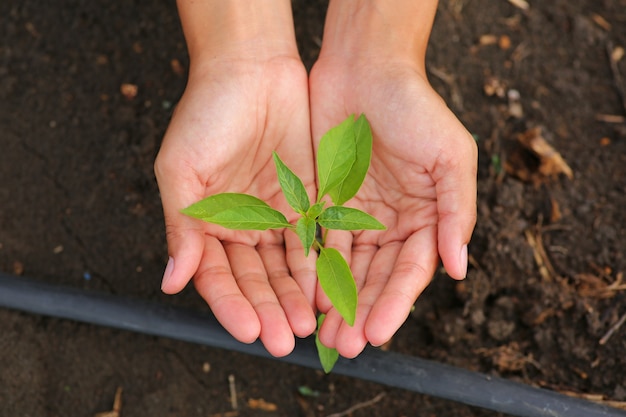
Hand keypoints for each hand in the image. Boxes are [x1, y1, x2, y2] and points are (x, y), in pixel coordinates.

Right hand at [154, 56, 317, 356]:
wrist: (252, 68)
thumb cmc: (207, 113)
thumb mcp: (182, 169)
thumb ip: (182, 226)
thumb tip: (172, 281)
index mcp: (206, 224)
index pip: (219, 278)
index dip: (231, 306)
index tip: (247, 331)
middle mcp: (242, 228)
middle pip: (256, 281)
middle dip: (269, 310)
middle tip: (284, 339)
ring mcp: (276, 217)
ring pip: (287, 268)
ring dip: (297, 297)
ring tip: (309, 325)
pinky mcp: (307, 202)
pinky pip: (314, 241)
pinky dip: (320, 267)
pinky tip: (328, 290)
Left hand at [309, 56, 476, 357]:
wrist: (366, 68)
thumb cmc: (416, 107)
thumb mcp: (450, 157)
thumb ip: (457, 213)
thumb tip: (460, 268)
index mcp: (427, 219)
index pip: (411, 272)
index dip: (395, 303)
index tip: (378, 332)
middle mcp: (393, 224)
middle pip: (376, 279)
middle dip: (361, 312)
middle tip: (344, 345)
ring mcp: (358, 217)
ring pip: (346, 269)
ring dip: (335, 301)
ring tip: (323, 333)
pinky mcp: (326, 204)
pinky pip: (319, 244)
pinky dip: (313, 270)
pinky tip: (304, 295)